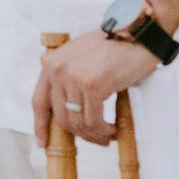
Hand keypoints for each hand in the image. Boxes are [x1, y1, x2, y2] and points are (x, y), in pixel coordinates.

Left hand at [32, 32, 161, 145]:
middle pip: (60, 117)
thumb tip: (66, 109)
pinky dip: (104, 130)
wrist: (139, 35)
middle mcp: (57, 69)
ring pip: (77, 122)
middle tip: (98, 139)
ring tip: (109, 135)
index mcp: (51, 63)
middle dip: (80, 134)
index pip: (39, 101)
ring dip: (94, 134)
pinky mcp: (92, 85)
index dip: (40, 125)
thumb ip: (68, 76)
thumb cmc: (114, 47)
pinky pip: (93, 120)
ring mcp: (73, 77)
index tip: (43, 143)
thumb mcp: (81, 57)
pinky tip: (114, 130)